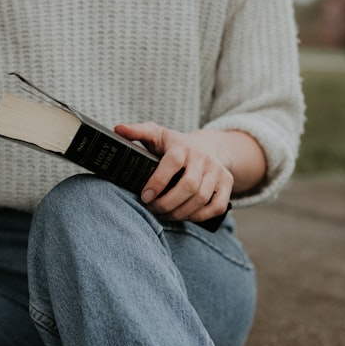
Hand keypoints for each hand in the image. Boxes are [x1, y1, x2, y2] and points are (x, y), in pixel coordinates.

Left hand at [114, 123, 235, 223]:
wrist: (209, 147)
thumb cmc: (176, 145)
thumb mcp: (157, 134)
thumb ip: (138, 131)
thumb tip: (118, 129)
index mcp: (183, 145)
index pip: (172, 163)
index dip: (158, 182)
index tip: (144, 196)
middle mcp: (203, 158)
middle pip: (189, 186)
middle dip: (167, 203)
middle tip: (153, 209)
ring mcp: (217, 171)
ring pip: (201, 198)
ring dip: (180, 212)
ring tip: (165, 214)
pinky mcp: (227, 184)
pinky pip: (217, 206)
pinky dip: (199, 216)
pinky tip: (185, 216)